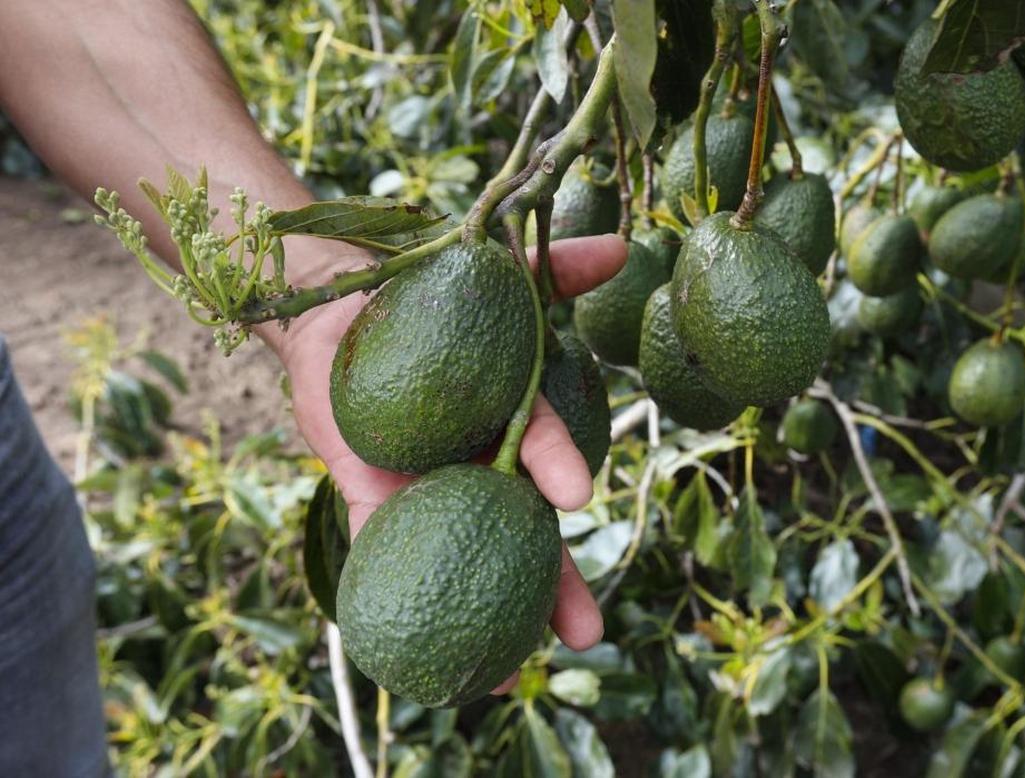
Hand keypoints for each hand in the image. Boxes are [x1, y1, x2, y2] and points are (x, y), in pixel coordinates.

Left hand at [270, 234, 626, 692]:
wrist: (332, 309)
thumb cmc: (422, 295)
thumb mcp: (491, 280)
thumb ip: (554, 271)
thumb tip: (624, 247)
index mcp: (507, 421)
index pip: (539, 451)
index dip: (560, 471)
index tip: (579, 498)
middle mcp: (474, 462)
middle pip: (519, 534)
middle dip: (553, 587)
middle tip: (586, 635)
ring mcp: (424, 485)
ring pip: (460, 558)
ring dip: (484, 619)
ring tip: (498, 677)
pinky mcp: (368, 496)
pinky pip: (379, 545)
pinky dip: (387, 585)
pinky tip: (400, 649)